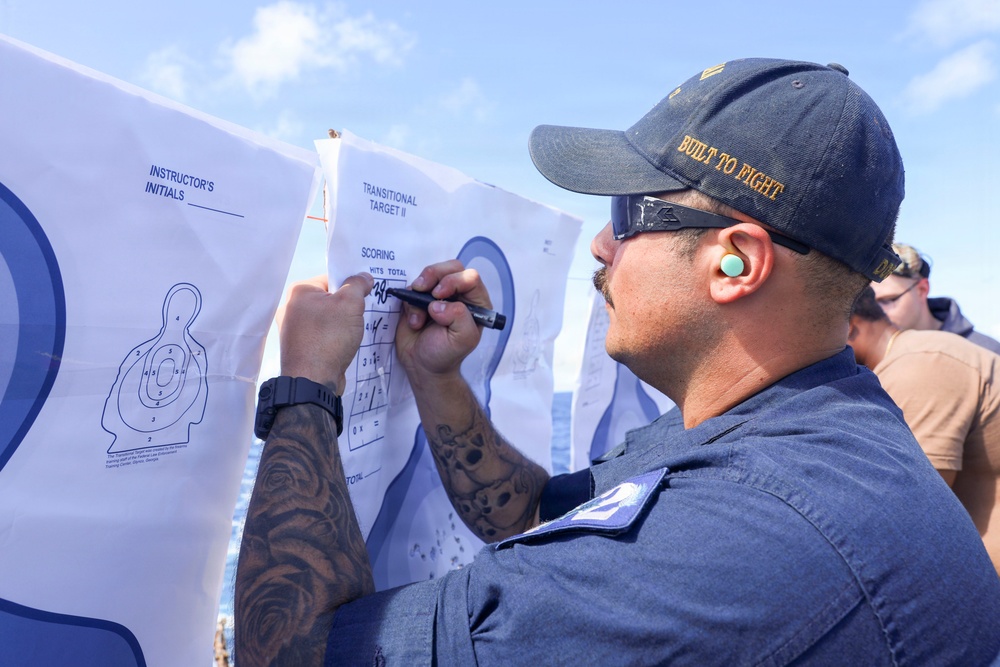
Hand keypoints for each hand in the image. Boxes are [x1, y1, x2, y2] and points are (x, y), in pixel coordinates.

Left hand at [276, 273, 373, 393]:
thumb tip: (364, 277)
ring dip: (342, 324)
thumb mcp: (350, 304)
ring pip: (326, 319)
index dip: (351, 286)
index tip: (365, 296)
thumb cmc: (329, 338)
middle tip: (362, 314)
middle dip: (347, 307)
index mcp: (299, 291)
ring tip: (354, 332)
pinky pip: (321, 335)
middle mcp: (291, 307)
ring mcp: (293, 329)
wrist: (313, 381)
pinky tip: (345, 345)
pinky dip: (334, 338)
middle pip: (328, 299)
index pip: (331, 279)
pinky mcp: (299, 347)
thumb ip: (358, 285)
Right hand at [394, 260, 489, 380]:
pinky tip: (414, 322)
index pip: (470, 278)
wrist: (422, 366)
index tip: (438, 295)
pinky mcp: (419, 298)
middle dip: (434, 275)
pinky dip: (409, 302)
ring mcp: (438, 295)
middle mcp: (459, 295)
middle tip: (422, 290)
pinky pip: (413, 288)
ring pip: (431, 273)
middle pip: (451, 268)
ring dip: (420, 289)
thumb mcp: (462, 340)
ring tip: (418, 315)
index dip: (454, 281)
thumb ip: (459, 318)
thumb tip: (438, 304)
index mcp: (476, 303)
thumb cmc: (446, 354)